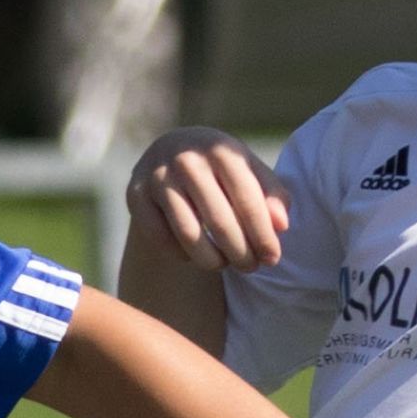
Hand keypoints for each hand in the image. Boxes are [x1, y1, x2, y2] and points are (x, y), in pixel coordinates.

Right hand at [131, 128, 288, 273]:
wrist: (172, 149)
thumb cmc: (221, 168)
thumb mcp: (250, 171)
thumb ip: (272, 195)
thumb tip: (281, 226)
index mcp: (221, 149)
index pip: (247, 201)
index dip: (263, 235)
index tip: (272, 259)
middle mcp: (187, 159)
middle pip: (219, 222)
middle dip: (240, 253)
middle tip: (250, 268)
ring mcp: (157, 175)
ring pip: (188, 235)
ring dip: (212, 260)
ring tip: (224, 264)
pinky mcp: (135, 194)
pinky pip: (160, 238)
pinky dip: (180, 254)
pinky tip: (193, 254)